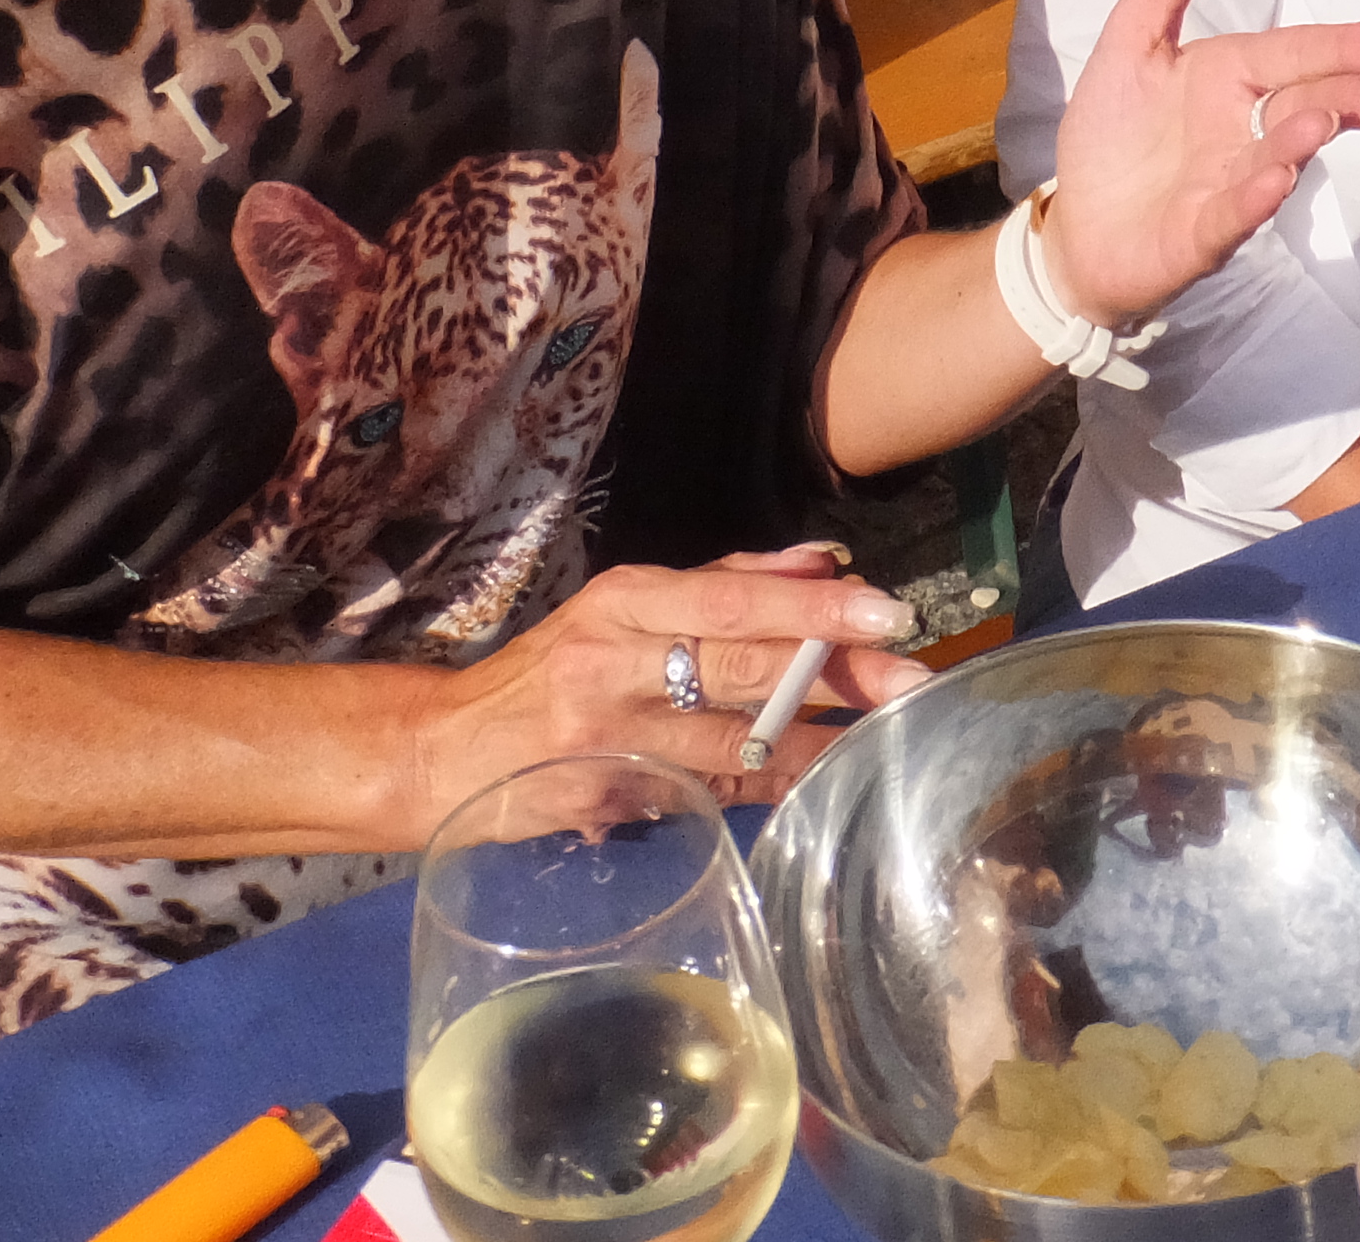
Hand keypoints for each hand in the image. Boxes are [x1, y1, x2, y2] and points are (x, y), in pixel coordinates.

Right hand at [427, 545, 932, 811]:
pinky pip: (715, 789)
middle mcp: (616, 663)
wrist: (448, 752)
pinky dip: (776, 781)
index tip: (882, 608)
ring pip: (736, 737)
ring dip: (820, 735)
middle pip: (741, 665)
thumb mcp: (625, 607)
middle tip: (911, 674)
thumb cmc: (554, 668)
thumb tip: (823, 560)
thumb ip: (724, 582)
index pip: (729, 598)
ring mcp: (614, 738)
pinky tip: (828, 776)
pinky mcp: (616, 799)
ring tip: (888, 729)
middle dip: (834, 671)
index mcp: (623, 600)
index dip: (809, 607)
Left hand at [1042, 0, 1359, 333]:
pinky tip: (1275, 179)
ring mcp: (1229, 186)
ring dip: (1302, 137)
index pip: (1298, 53)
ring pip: (1276, 157)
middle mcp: (1245, 132)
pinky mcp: (1200, 235)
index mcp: (1233, 79)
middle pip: (1308, 104)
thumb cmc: (1116, 129)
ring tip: (1325, 118)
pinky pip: (1233, 214)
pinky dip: (1255, 197)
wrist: (1076, 227)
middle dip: (1352, 96)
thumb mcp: (1137, 29)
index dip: (1350, 45)